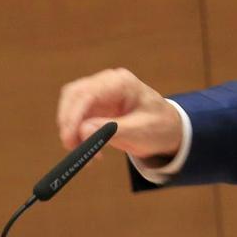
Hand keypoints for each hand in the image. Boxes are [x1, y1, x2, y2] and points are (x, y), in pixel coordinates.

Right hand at [57, 68, 182, 162]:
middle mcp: (107, 83)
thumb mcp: (141, 132)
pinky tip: (91, 150)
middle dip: (68, 122)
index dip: (74, 115)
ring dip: (71, 130)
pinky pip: (76, 118)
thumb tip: (83, 130)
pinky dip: (77, 134)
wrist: (168, 129)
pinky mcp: (95, 106)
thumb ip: (113, 130)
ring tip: (86, 154)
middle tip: (72, 148)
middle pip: (73, 95)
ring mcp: (99, 93)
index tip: (70, 138)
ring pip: (71, 106)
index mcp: (121, 83)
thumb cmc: (159, 127)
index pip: (88, 93)